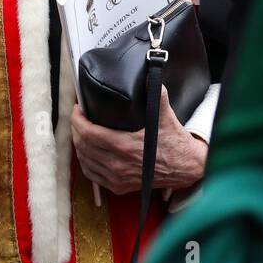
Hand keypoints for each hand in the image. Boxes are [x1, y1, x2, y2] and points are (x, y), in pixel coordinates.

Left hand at [71, 88, 206, 195]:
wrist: (186, 168)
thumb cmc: (174, 142)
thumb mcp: (165, 115)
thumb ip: (156, 93)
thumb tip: (149, 75)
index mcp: (124, 146)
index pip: (88, 133)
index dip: (78, 119)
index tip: (78, 109)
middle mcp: (117, 164)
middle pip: (82, 146)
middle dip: (76, 129)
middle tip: (79, 117)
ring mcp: (117, 178)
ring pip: (84, 161)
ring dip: (79, 146)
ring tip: (81, 132)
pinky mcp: (119, 187)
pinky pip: (93, 176)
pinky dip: (86, 163)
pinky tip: (87, 153)